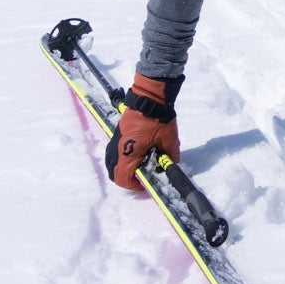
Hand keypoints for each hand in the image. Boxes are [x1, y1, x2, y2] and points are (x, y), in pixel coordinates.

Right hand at [104, 72, 181, 189]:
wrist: (150, 98)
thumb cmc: (159, 120)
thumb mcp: (169, 141)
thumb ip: (171, 157)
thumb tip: (172, 165)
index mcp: (129, 154)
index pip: (123, 179)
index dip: (134, 185)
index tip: (145, 182)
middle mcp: (118, 149)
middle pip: (114, 173)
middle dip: (126, 178)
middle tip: (141, 174)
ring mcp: (115, 141)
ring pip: (112, 162)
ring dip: (122, 167)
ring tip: (138, 164)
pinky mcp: (117, 133)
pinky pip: (114, 151)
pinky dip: (121, 157)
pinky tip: (135, 152)